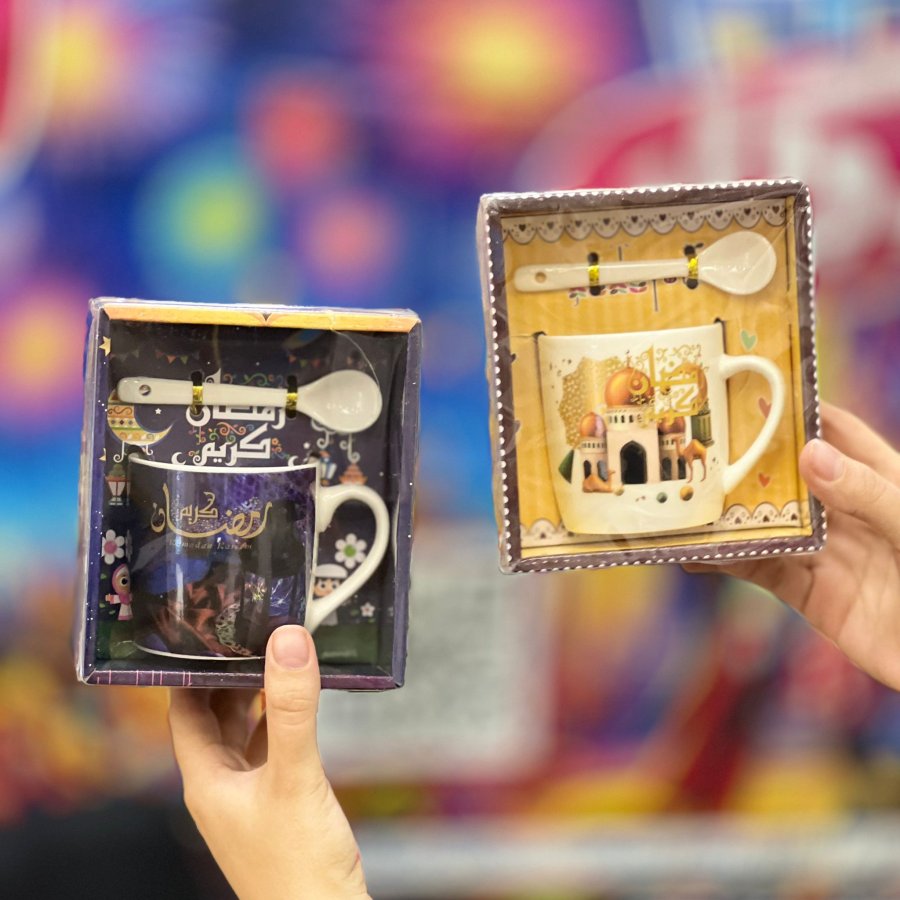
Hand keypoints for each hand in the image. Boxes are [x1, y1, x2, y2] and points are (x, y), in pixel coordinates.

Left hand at [168, 626, 369, 899]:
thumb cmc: (298, 867)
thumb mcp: (294, 777)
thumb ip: (291, 709)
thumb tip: (287, 642)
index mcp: (206, 780)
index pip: (183, 710)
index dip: (189, 669)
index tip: (207, 629)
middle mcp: (221, 785)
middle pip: (214, 716)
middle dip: (229, 674)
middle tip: (248, 631)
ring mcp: (248, 795)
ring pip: (243, 731)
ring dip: (256, 695)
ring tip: (275, 654)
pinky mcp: (277, 803)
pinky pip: (270, 749)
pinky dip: (280, 720)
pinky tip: (299, 704)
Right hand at [684, 403, 899, 688]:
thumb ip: (869, 494)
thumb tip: (811, 454)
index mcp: (884, 482)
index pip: (838, 433)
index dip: (799, 411)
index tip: (752, 389)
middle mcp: (850, 513)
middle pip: (791, 476)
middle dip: (749, 458)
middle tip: (700, 440)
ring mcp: (828, 553)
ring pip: (768, 522)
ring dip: (729, 512)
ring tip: (685, 494)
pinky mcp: (812, 595)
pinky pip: (762, 570)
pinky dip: (726, 561)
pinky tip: (694, 551)